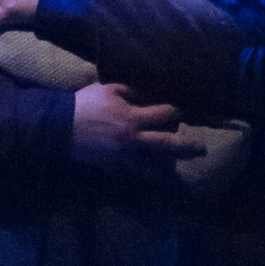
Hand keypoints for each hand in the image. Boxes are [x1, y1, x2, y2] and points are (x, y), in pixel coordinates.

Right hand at [70, 82, 205, 171]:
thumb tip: (148, 96)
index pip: (164, 115)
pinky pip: (139, 172)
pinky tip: (161, 176)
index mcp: (132, 118)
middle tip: (202, 149)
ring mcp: (126, 156)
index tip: (178, 110)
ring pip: (156, 163)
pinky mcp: (117, 165)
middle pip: (167, 144)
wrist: (62, 128)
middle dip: (186, 146)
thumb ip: (132, 91)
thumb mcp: (109, 89)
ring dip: (171, 164)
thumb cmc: (85, 104)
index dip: (174, 112)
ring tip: (184, 165)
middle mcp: (133, 139)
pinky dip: (152, 175)